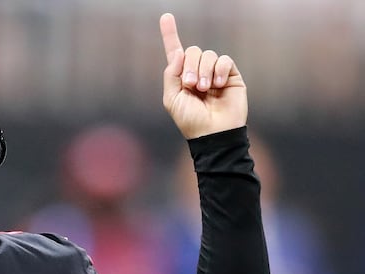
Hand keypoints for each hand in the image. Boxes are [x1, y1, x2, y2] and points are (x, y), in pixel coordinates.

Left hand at [160, 13, 246, 138]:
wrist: (212, 133)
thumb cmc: (190, 120)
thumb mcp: (172, 99)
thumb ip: (171, 75)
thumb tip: (179, 53)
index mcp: (181, 77)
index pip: (176, 51)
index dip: (170, 34)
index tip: (165, 17)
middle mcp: (197, 72)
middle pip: (192, 51)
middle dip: (189, 66)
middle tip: (191, 85)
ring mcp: (214, 73)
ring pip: (208, 55)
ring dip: (203, 71)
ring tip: (205, 89)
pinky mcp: (230, 75)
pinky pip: (224, 60)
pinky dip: (219, 70)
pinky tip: (218, 85)